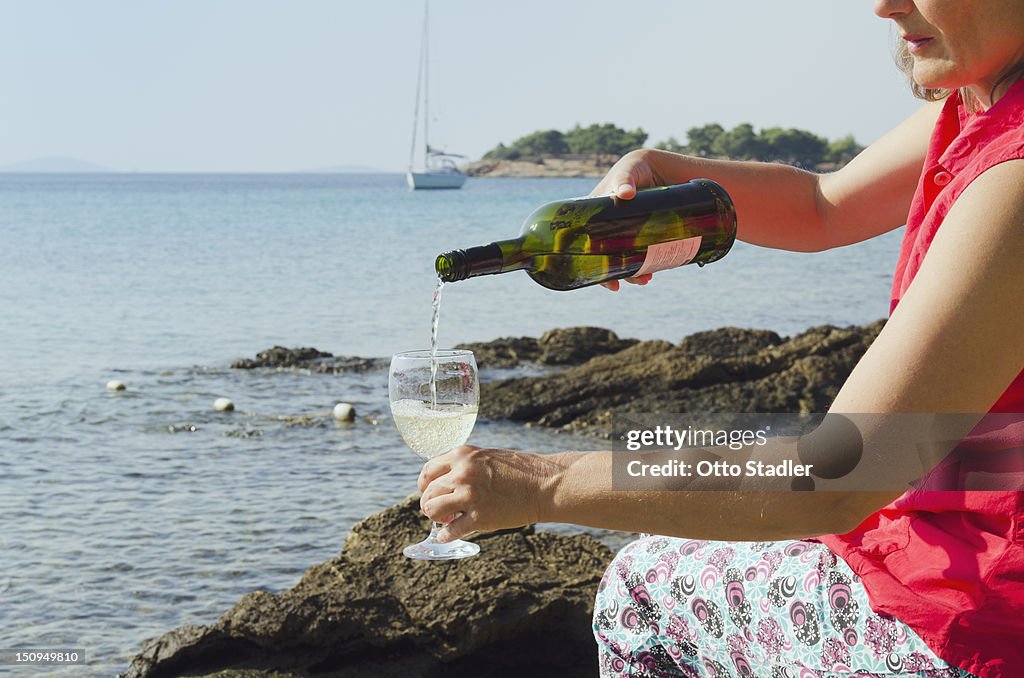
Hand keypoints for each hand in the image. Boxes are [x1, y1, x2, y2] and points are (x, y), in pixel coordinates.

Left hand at [417, 445, 557, 542]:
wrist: (545, 485)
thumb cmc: (519, 471)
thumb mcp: (486, 458)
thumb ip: (464, 466)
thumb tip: (443, 483)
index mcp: (462, 455)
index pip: (428, 470)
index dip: (425, 485)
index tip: (430, 492)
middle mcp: (462, 473)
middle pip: (428, 492)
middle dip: (429, 503)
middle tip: (439, 510)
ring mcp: (470, 496)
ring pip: (432, 509)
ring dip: (436, 517)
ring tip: (446, 520)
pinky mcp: (479, 517)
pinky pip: (450, 531)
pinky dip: (445, 535)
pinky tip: (448, 535)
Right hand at [590, 149, 675, 290]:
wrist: (655, 168)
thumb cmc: (634, 168)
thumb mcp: (628, 172)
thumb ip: (624, 179)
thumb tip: (625, 193)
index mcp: (595, 215)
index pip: (587, 243)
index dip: (592, 264)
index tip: (608, 281)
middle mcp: (606, 228)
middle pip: (606, 256)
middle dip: (615, 273)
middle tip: (625, 283)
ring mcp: (624, 233)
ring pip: (623, 258)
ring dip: (632, 272)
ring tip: (645, 280)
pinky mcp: (640, 234)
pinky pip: (637, 254)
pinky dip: (643, 265)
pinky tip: (650, 272)